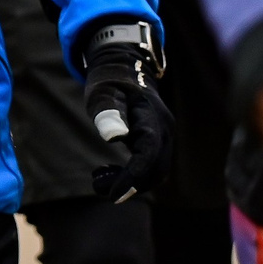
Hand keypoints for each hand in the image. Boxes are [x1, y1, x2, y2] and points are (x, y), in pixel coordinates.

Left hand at [83, 25, 175, 201]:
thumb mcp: (102, 91)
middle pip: (157, 169)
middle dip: (130, 185)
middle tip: (98, 186)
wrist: (126, 67)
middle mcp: (164, 129)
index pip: (148, 154)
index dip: (133, 177)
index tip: (113, 195)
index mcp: (151, 117)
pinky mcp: (158, 142)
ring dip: (131, 182)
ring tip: (99, 179)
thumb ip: (107, 112)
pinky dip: (132, 175)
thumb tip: (114, 137)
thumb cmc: (110, 80)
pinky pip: (151, 166)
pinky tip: (108, 172)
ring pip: (156, 172)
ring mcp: (164, 137)